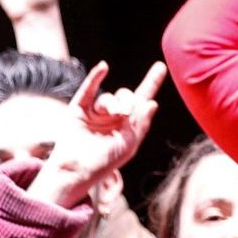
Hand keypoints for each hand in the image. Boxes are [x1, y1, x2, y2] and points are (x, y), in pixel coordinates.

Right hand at [28, 62, 164, 209]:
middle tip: (126, 112)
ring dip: (113, 103)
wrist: (77, 170)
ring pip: (108, 97)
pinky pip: (88, 89)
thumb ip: (141, 124)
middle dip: (128, 101)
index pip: (143, 99)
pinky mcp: (78, 109)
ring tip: (114, 114)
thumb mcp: (129, 144)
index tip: (160, 66)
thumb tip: (152, 103)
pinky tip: (103, 67)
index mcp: (127, 124)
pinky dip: (95, 77)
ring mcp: (95, 112)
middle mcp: (112, 116)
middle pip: (126, 96)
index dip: (152, 82)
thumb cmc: (104, 162)